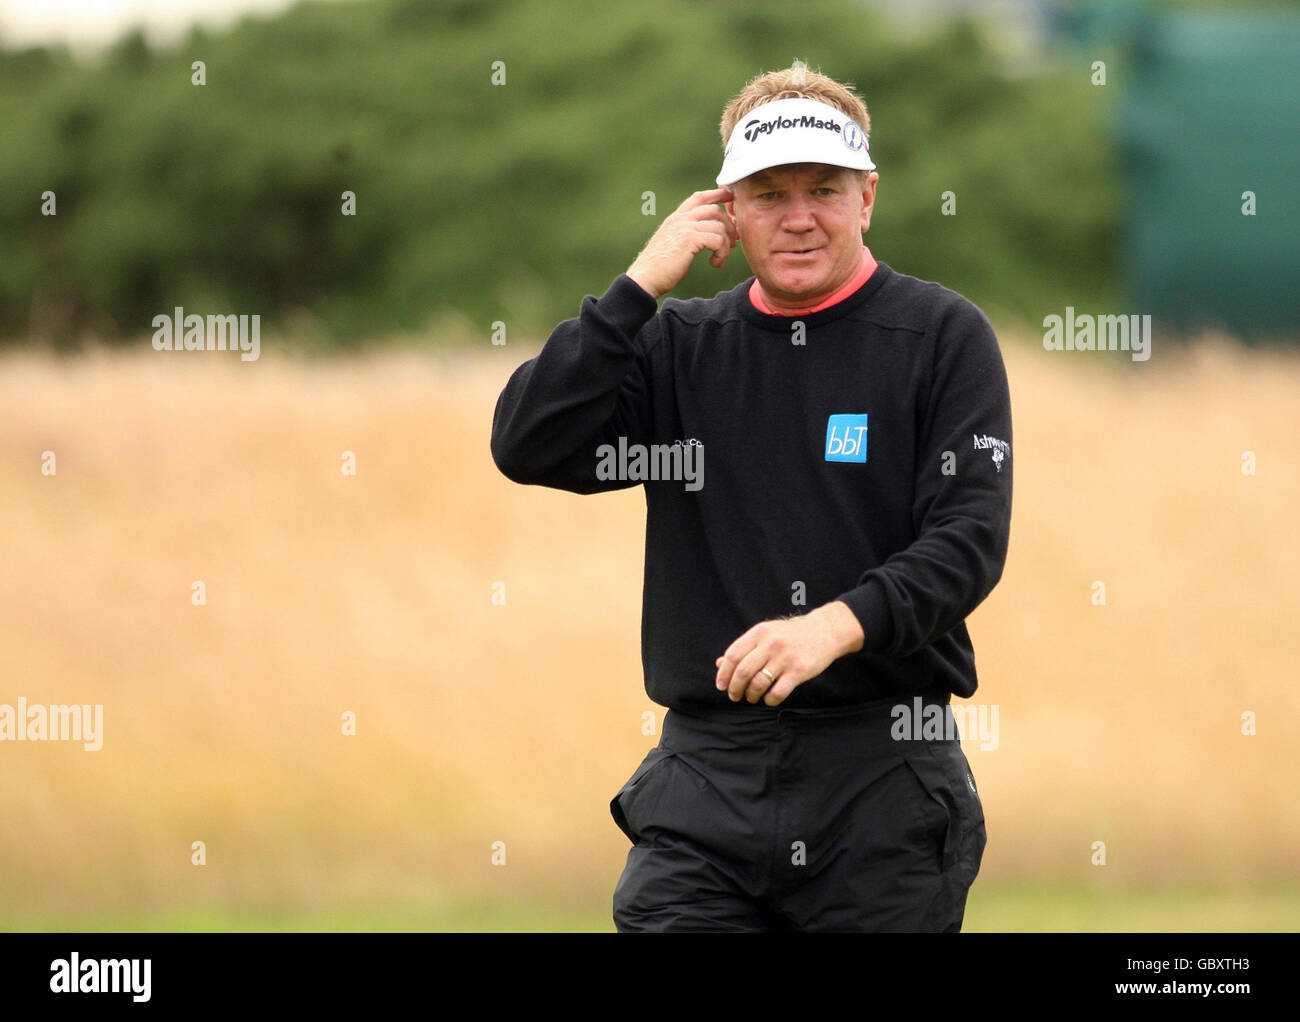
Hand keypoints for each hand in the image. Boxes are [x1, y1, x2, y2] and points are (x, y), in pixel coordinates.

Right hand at [627, 187, 736, 298]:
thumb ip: (685, 235)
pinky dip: (721, 253)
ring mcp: (684, 227)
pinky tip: (714, 263)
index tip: (730, 198)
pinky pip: (717, 240)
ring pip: (718, 226)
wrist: (645, 278)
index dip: (717, 195)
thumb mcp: (672, 244)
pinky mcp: (689, 239)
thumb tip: (704, 237)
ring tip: (720, 258)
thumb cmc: (658, 268)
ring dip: (725, 244)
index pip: (699, 197)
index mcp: (675, 218)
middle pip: (714, 209)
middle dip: (728, 225)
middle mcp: (680, 219)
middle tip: (732, 242)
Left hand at [714, 602, 864, 705]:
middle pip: (743, 671)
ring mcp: (785, 657)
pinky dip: (769, 699)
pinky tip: (768, 698)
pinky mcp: (799, 671)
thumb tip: (720, 664)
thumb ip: (743, 648)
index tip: (721, 685)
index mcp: (759, 632)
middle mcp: (770, 643)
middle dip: (735, 688)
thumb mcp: (765, 634)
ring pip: (758, 683)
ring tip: (752, 697)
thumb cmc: (790, 635)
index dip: (724, 673)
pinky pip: (777, 692)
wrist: (824, 631)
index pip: (733, 655)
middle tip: (734, 696)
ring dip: (751, 695)